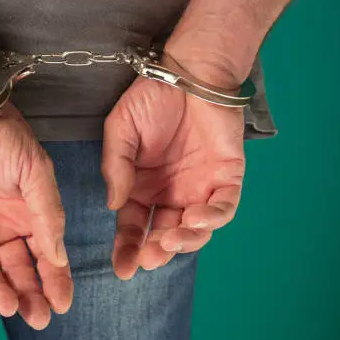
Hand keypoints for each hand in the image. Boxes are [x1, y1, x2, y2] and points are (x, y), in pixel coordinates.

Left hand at [0, 104, 72, 328]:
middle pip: (16, 271)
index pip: (45, 256)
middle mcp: (2, 226)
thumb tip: (60, 257)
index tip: (61, 304)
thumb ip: (48, 214)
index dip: (55, 281)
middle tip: (35, 316)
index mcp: (28, 215)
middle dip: (27, 295)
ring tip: (4, 302)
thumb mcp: (35, 171)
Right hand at [102, 60, 245, 278]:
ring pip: (195, 229)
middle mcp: (169, 194)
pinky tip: (195, 217)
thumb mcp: (119, 131)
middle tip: (148, 258)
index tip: (122, 268)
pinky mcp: (225, 177)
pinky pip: (223, 207)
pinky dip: (212, 218)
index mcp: (141, 188)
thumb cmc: (150, 98)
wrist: (189, 71)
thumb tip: (114, 207)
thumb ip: (115, 168)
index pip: (133, 227)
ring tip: (170, 241)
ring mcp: (198, 188)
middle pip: (163, 234)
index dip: (127, 248)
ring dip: (184, 241)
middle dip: (155, 251)